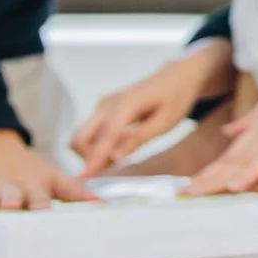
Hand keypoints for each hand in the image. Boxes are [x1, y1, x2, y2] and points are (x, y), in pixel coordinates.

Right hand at [0, 128, 93, 209]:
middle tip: (12, 205)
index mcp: (32, 188)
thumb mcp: (51, 177)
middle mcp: (8, 188)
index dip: (41, 206)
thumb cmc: (25, 170)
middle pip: (10, 197)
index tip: (44, 213)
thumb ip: (75, 193)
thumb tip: (103, 205)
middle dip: (12, 201)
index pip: (39, 199)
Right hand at [72, 41, 230, 176]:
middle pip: (80, 137)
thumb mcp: (165, 122)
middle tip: (113, 168)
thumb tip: (114, 156)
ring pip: (83, 137)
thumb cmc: (175, 98)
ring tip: (122, 156)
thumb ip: (139, 138)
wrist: (176, 78)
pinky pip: (92, 133)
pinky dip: (99, 146)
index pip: (104, 137)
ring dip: (95, 153)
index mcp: (126, 103)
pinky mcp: (103, 110)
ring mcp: (103, 105)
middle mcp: (107, 103)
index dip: (94, 160)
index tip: (85, 180)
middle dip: (89, 158)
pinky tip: (120, 149)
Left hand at [185, 34, 257, 194]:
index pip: (233, 152)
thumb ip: (255, 119)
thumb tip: (231, 131)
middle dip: (205, 178)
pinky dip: (253, 171)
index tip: (191, 187)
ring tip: (195, 195)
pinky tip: (236, 186)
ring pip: (243, 158)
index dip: (211, 170)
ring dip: (219, 177)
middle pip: (230, 157)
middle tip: (181, 196)